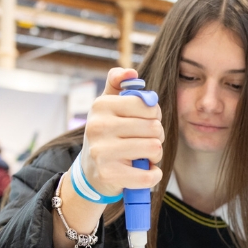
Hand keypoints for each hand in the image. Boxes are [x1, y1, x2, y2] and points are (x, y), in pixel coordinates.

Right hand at [78, 67, 164, 196]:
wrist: (90, 172)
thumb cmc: (107, 135)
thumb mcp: (107, 107)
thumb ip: (118, 85)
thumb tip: (131, 72)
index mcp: (101, 105)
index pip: (148, 105)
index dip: (154, 115)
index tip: (146, 122)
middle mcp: (98, 126)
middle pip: (154, 128)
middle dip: (157, 137)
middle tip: (145, 142)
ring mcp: (102, 152)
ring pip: (154, 148)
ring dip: (156, 156)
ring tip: (143, 156)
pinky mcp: (109, 175)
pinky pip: (149, 175)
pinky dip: (154, 175)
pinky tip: (145, 172)